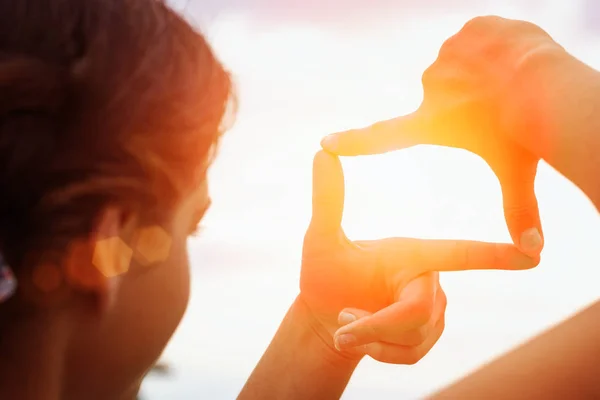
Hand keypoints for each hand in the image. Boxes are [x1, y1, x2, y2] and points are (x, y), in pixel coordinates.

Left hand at [300, 151, 537, 363]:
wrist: (324, 317)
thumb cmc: (324, 274)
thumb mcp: (320, 239)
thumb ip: (327, 201)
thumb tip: (322, 150)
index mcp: (411, 252)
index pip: (458, 253)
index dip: (494, 255)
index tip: (532, 252)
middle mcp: (428, 279)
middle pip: (416, 311)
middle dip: (377, 324)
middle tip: (343, 324)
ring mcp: (430, 310)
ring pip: (412, 337)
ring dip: (372, 338)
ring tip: (347, 323)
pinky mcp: (426, 336)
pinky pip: (410, 355)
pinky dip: (380, 353)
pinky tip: (363, 342)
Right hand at [321, 16, 568, 258]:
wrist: (542, 78)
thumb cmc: (526, 129)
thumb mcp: (517, 171)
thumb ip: (521, 209)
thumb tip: (535, 253)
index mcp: (433, 125)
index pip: (382, 137)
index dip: (354, 141)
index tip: (327, 142)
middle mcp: (430, 90)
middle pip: (453, 96)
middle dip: (473, 100)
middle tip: (499, 107)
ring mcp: (445, 57)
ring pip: (468, 66)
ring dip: (486, 73)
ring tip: (508, 84)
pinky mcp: (464, 32)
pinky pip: (481, 40)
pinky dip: (497, 49)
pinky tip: (511, 59)